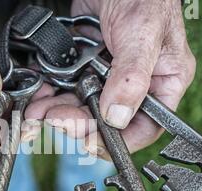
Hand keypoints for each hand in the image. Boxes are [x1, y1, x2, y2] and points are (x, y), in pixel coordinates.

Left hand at [26, 0, 195, 158]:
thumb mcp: (143, 35)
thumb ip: (132, 77)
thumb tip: (117, 117)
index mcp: (162, 83)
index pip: (146, 127)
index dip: (120, 141)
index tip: (91, 143)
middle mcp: (134, 85)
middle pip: (107, 121)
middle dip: (80, 124)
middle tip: (57, 120)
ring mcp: (107, 77)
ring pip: (82, 108)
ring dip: (60, 112)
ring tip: (40, 110)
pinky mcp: (85, 67)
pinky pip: (66, 88)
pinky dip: (50, 93)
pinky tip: (38, 94)